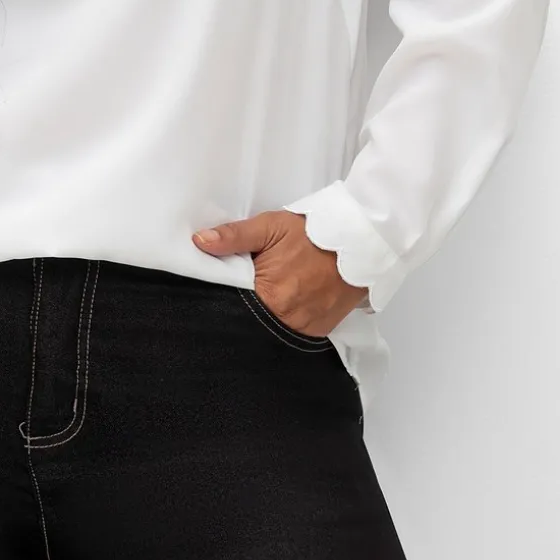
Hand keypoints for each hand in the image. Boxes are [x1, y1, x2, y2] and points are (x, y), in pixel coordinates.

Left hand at [192, 209, 368, 338]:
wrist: (361, 240)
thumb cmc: (314, 232)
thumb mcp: (270, 226)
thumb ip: (233, 237)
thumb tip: (199, 243)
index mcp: (270, 297)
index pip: (233, 309)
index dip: (225, 300)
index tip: (220, 291)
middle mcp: (288, 320)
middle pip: (253, 323)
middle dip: (245, 311)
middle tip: (247, 292)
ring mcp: (306, 328)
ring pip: (273, 331)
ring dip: (266, 318)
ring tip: (268, 298)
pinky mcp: (321, 330)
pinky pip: (295, 333)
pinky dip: (286, 322)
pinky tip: (285, 306)